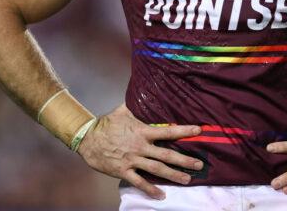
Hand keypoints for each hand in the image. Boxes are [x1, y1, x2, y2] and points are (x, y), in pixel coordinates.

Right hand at [77, 104, 202, 199]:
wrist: (86, 139)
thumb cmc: (106, 124)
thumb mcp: (122, 111)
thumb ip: (135, 105)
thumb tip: (143, 91)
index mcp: (142, 131)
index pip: (167, 132)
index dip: (184, 131)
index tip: (198, 130)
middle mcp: (140, 147)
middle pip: (167, 155)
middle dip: (185, 160)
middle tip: (200, 165)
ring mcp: (133, 160)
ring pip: (157, 170)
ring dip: (174, 175)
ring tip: (187, 179)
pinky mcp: (124, 171)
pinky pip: (139, 182)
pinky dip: (150, 190)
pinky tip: (161, 195)